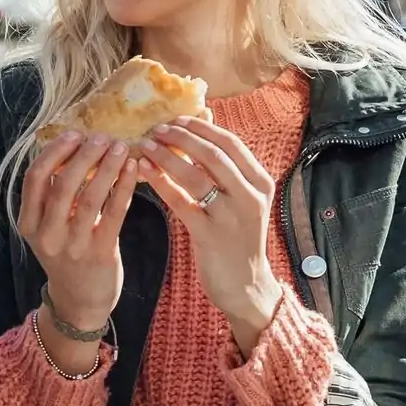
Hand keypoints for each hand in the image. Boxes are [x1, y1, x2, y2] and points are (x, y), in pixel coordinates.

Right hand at [19, 130, 134, 361]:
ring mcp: (73, 246)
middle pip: (62, 184)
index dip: (54, 152)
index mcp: (28, 223)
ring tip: (122, 147)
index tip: (73, 134)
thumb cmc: (66, 255)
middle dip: (84, 155)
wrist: (79, 302)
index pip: (34, 179)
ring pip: (90, 196)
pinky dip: (124, 187)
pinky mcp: (100, 253)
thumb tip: (73, 148)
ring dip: (107, 167)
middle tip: (102, 136)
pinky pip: (114, 213)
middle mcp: (46, 235)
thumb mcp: (48, 228)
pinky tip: (134, 170)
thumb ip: (53, 196)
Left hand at [143, 116, 285, 357]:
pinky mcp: (210, 236)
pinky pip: (181, 202)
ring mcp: (231, 217)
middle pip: (213, 154)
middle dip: (182, 137)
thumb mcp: (243, 202)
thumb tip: (198, 137)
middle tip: (155, 129)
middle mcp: (250, 196)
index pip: (231, 143)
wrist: (246, 286)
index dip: (201, 128)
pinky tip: (145, 171)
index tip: (177, 118)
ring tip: (145, 145)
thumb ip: (228, 173)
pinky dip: (161, 182)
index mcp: (260, 182)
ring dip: (167, 156)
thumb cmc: (238, 240)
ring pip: (195, 175)